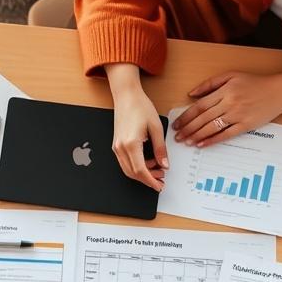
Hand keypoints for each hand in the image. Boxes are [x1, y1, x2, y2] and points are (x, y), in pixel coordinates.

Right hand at [106, 63, 168, 191]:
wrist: (126, 95)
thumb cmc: (140, 106)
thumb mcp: (156, 127)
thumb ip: (161, 149)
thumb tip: (164, 164)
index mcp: (131, 144)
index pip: (141, 171)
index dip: (151, 181)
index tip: (159, 186)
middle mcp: (121, 147)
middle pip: (133, 173)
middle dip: (147, 179)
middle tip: (161, 180)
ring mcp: (117, 147)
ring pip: (128, 170)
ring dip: (142, 174)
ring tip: (157, 170)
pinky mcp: (117, 144)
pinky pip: (125, 162)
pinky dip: (137, 166)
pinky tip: (148, 162)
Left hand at [173, 71, 281, 146]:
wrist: (279, 91)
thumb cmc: (255, 83)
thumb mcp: (231, 75)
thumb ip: (210, 83)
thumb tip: (192, 94)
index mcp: (225, 90)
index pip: (200, 106)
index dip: (186, 116)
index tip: (177, 123)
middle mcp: (230, 103)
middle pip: (203, 118)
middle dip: (188, 128)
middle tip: (177, 136)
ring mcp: (238, 116)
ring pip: (212, 128)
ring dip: (196, 136)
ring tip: (186, 141)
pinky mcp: (246, 126)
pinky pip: (226, 135)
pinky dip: (212, 140)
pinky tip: (202, 145)